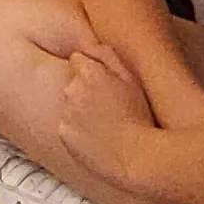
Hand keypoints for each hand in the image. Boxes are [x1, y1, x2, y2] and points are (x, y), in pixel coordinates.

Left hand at [53, 41, 156, 170]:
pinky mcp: (63, 133)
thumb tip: (91, 47)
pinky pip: (67, 126)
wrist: (135, 156)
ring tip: (104, 125)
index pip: (77, 59)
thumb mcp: (132, 79)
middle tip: (107, 107)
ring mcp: (66, 112)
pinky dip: (77, 131)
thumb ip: (109, 56)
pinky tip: (96, 138)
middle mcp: (72, 89)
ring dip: (80, 111)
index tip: (102, 83)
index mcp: (89, 72)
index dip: (91, 71)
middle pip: (72, 83)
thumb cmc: (139, 117)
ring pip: (69, 105)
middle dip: (84, 90)